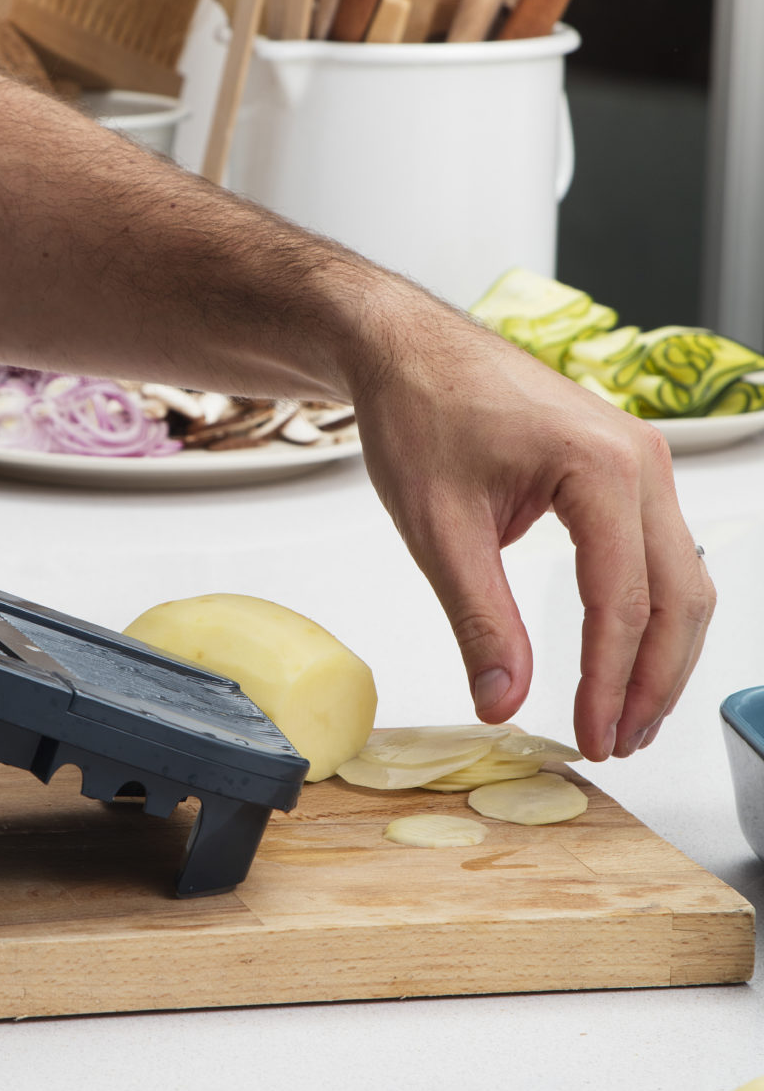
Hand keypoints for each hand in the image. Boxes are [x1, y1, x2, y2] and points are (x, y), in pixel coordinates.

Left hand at [351, 279, 713, 762]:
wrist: (407, 347)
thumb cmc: (418, 412)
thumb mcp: (438, 528)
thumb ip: (479, 619)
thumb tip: (503, 701)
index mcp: (600, 466)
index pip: (623, 602)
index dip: (609, 682)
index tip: (591, 738)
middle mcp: (641, 459)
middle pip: (678, 596)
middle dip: (652, 681)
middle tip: (616, 743)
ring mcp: (642, 458)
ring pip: (684, 578)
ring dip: (662, 653)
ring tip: (626, 718)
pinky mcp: (628, 466)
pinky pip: (663, 552)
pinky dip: (653, 611)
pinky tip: (626, 657)